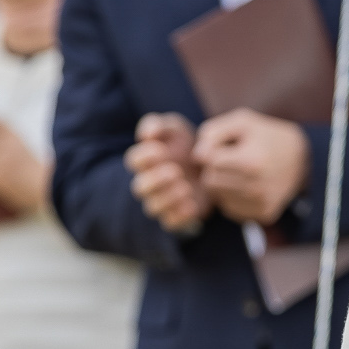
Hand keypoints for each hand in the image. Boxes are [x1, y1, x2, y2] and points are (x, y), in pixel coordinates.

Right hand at [126, 112, 210, 232]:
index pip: (133, 161)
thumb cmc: (189, 145)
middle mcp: (150, 183)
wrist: (215, 166)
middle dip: (155, 181)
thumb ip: (160, 125)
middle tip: (175, 171)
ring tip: (185, 187)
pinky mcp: (178, 215)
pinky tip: (191, 204)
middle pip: (139, 188)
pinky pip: (170, 223)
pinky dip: (179, 216)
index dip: (144, 157)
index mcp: (147, 161)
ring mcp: (163, 200)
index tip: (161, 151)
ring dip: (167, 198)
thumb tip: (146, 134)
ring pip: (153, 207)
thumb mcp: (177, 129)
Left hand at [191, 109, 309, 225]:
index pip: (208, 161)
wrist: (303, 159)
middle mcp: (256, 187)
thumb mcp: (242, 122)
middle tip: (230, 159)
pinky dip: (232, 197)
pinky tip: (246, 185)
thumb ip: (213, 132)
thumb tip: (197, 157)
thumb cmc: (267, 136)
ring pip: (218, 197)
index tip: (224, 146)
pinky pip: (230, 209)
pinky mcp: (264, 215)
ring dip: (222, 183)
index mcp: (251, 161)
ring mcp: (261, 203)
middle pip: (210, 181)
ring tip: (239, 171)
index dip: (212, 150)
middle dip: (214, 169)